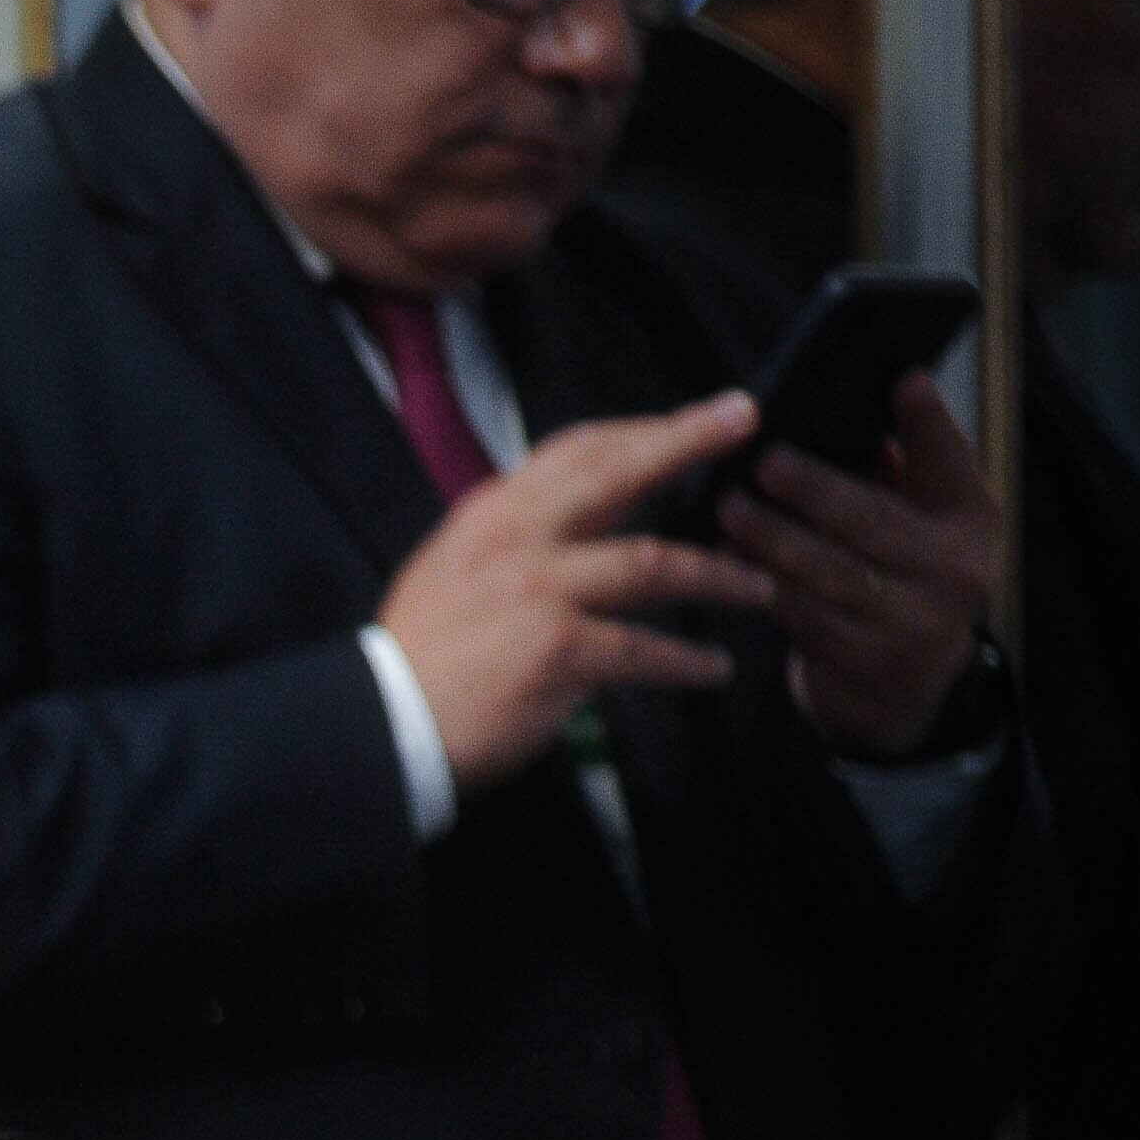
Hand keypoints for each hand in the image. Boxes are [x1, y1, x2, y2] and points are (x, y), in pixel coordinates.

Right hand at [377, 392, 776, 792]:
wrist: (380, 725)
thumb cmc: (421, 657)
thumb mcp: (454, 570)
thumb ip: (518, 539)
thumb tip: (588, 519)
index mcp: (490, 514)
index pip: (576, 449)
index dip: (643, 428)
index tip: (698, 414)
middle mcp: (515, 538)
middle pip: (619, 474)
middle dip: (687, 442)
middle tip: (745, 420)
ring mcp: (537, 591)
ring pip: (652, 563)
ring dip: (717, 575)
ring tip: (758, 586)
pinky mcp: (556, 649)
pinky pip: (642, 648)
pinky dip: (684, 661)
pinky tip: (712, 670)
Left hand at [716, 372, 996, 757]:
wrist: (906, 690)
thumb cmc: (897, 575)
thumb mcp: (917, 522)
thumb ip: (890, 472)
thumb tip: (837, 407)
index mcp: (970, 519)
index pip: (952, 462)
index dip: (929, 423)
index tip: (903, 379)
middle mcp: (955, 569)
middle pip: (878, 520)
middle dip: (818, 489)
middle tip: (767, 461)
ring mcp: (912, 620)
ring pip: (832, 570)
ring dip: (774, 538)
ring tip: (730, 508)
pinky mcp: (864, 659)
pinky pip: (803, 614)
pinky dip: (760, 584)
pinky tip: (724, 559)